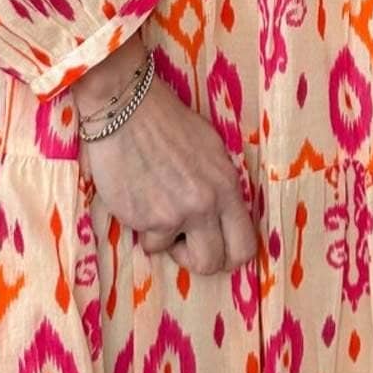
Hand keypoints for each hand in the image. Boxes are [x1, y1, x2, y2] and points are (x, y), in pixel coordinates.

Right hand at [73, 47, 258, 275]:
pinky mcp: (145, 219)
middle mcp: (206, 204)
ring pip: (173, 254)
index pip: (245, 245)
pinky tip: (138, 196)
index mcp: (227, 185)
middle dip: (196, 259)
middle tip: (183, 242)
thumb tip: (223, 219)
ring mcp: (175, 214)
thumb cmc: (167, 123)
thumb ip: (220, 186)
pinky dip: (142, 226)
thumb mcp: (211, 149)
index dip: (231, 256)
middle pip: (213, 264)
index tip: (215, 247)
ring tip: (155, 205)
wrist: (126, 109)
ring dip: (164, 238)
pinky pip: (147, 241)